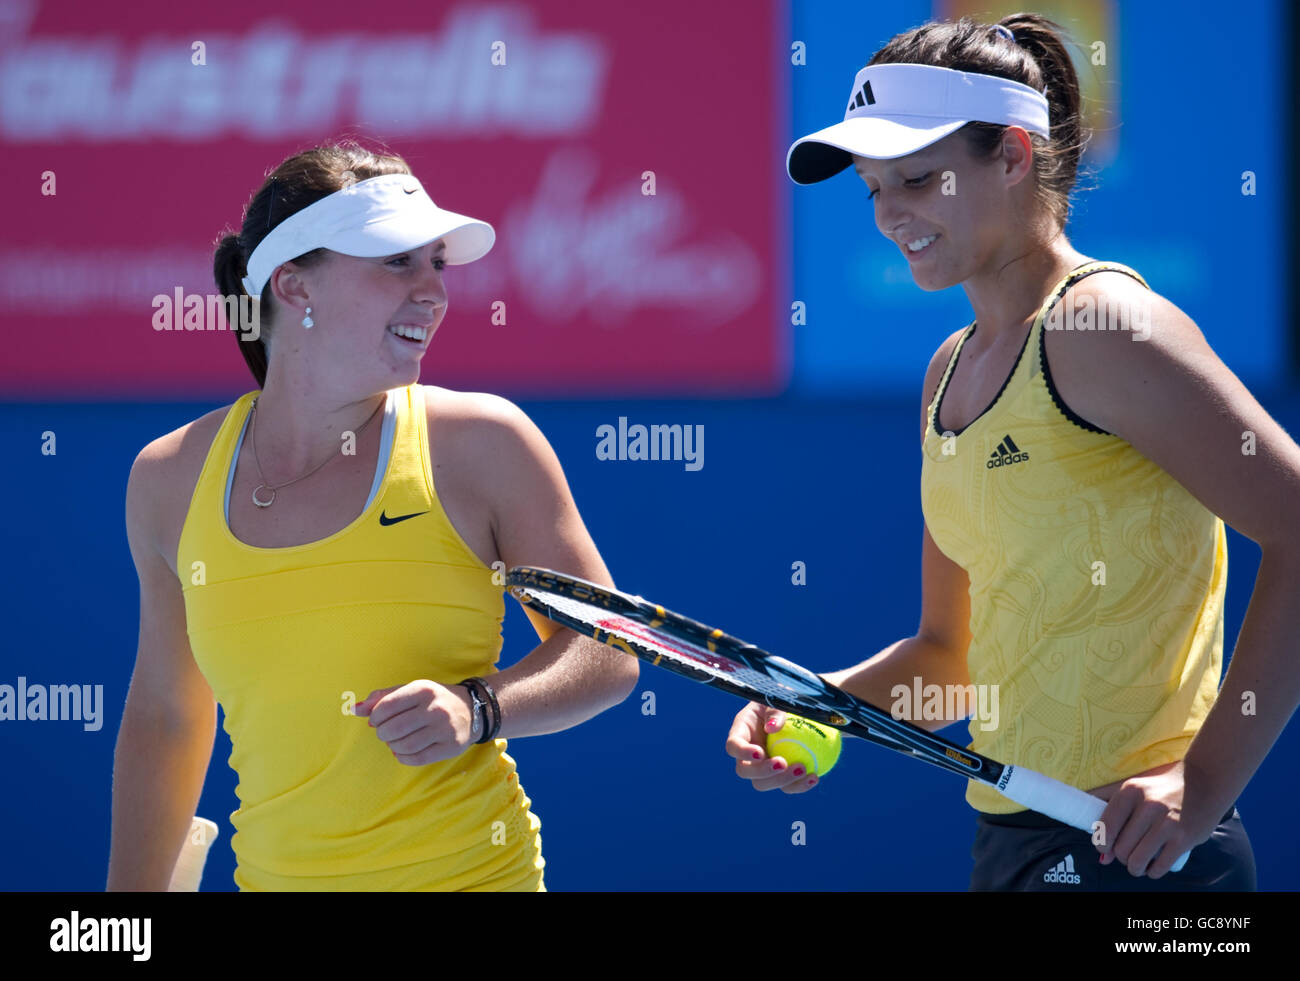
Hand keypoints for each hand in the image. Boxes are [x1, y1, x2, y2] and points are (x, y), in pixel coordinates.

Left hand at [354, 680, 475, 765]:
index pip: (386, 707)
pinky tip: (403, 751)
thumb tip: (354, 709)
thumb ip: (382, 698)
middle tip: (386, 732)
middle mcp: (435, 708)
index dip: (374, 717)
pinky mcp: (450, 747)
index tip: (377, 720)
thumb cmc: (434, 700)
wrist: (472, 710)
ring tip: (396, 741)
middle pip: (393, 729)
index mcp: (423, 689)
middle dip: (382, 734)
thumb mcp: (411, 691)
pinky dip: (403, 757)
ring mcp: (444, 729)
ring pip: (403, 746)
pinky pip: (416, 759)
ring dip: (392, 746)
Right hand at [725, 702, 820, 793]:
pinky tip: (814, 777)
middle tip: (783, 763)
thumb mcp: (777, 701)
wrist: (794, 713)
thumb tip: (772, 728)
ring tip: (804, 770)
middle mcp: (747, 755)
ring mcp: (762, 768)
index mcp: (741, 733)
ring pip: (765, 783)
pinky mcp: (779, 776)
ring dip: (783, 781)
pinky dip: (800, 785)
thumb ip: (775, 712)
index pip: (733, 746)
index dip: (742, 753)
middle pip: (745, 771)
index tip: (760, 753)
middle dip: (762, 772)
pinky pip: (786, 786)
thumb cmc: (781, 702)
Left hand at [1092, 760, 1221, 877]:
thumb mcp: (1133, 787)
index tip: (1106, 848)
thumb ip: (1110, 809)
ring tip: (1138, 865)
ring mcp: (1167, 823)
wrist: (1205, 781)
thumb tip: (1101, 851)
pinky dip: (1153, 872)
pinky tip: (1153, 869)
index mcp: (1130, 791)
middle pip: (1120, 848)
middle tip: (1127, 855)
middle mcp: (1147, 806)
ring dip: (1135, 868)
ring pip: (1138, 860)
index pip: (1105, 827)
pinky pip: (1161, 866)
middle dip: (1121, 857)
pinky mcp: (1184, 838)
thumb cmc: (1162, 787)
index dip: (1102, 843)